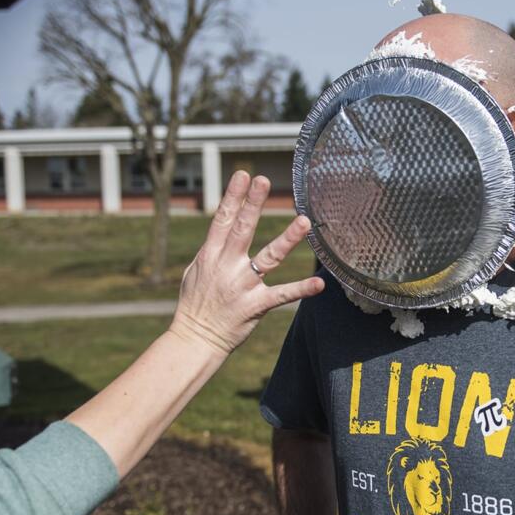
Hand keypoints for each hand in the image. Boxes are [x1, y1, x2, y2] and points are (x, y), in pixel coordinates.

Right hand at [170, 171, 324, 354]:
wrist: (195, 339)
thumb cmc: (195, 304)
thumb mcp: (196, 272)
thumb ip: (212, 250)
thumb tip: (222, 229)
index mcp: (210, 255)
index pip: (222, 220)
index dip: (233, 197)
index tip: (243, 175)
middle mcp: (227, 266)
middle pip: (242, 229)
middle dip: (252, 204)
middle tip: (263, 180)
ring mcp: (243, 286)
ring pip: (268, 257)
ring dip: (287, 239)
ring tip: (304, 221)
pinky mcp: (256, 305)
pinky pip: (282, 295)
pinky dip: (301, 289)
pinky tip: (319, 283)